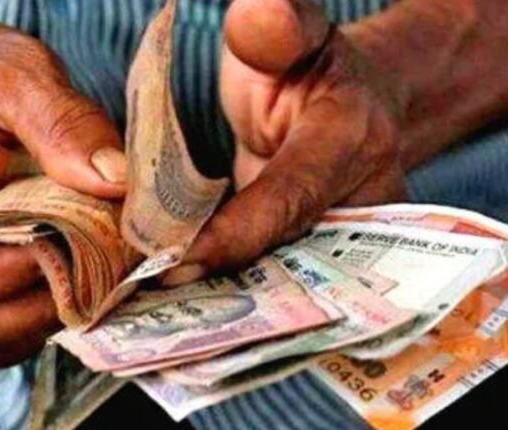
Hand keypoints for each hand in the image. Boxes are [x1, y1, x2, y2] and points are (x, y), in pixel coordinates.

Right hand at [0, 1, 125, 365]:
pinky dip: (24, 317)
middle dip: (27, 311)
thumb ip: (60, 120)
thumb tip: (114, 183)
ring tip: (81, 280)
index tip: (62, 247)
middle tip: (89, 275)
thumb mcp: (14, 69)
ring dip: (31, 322)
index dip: (0, 278)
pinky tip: (60, 280)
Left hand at [165, 0, 406, 283]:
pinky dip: (228, 296)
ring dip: (222, 302)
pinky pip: (273, 283)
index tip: (174, 262)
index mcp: (350, 140)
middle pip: (288, 259)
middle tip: (151, 304)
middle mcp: (357, 201)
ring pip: (281, 283)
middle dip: (223, 289)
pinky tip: (176, 309)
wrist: (348, 98)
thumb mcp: (289, 34)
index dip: (234, 235)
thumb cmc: (304, 61)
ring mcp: (340, 238)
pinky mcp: (314, 256)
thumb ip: (276, 27)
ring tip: (155, 319)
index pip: (289, 198)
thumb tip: (263, 7)